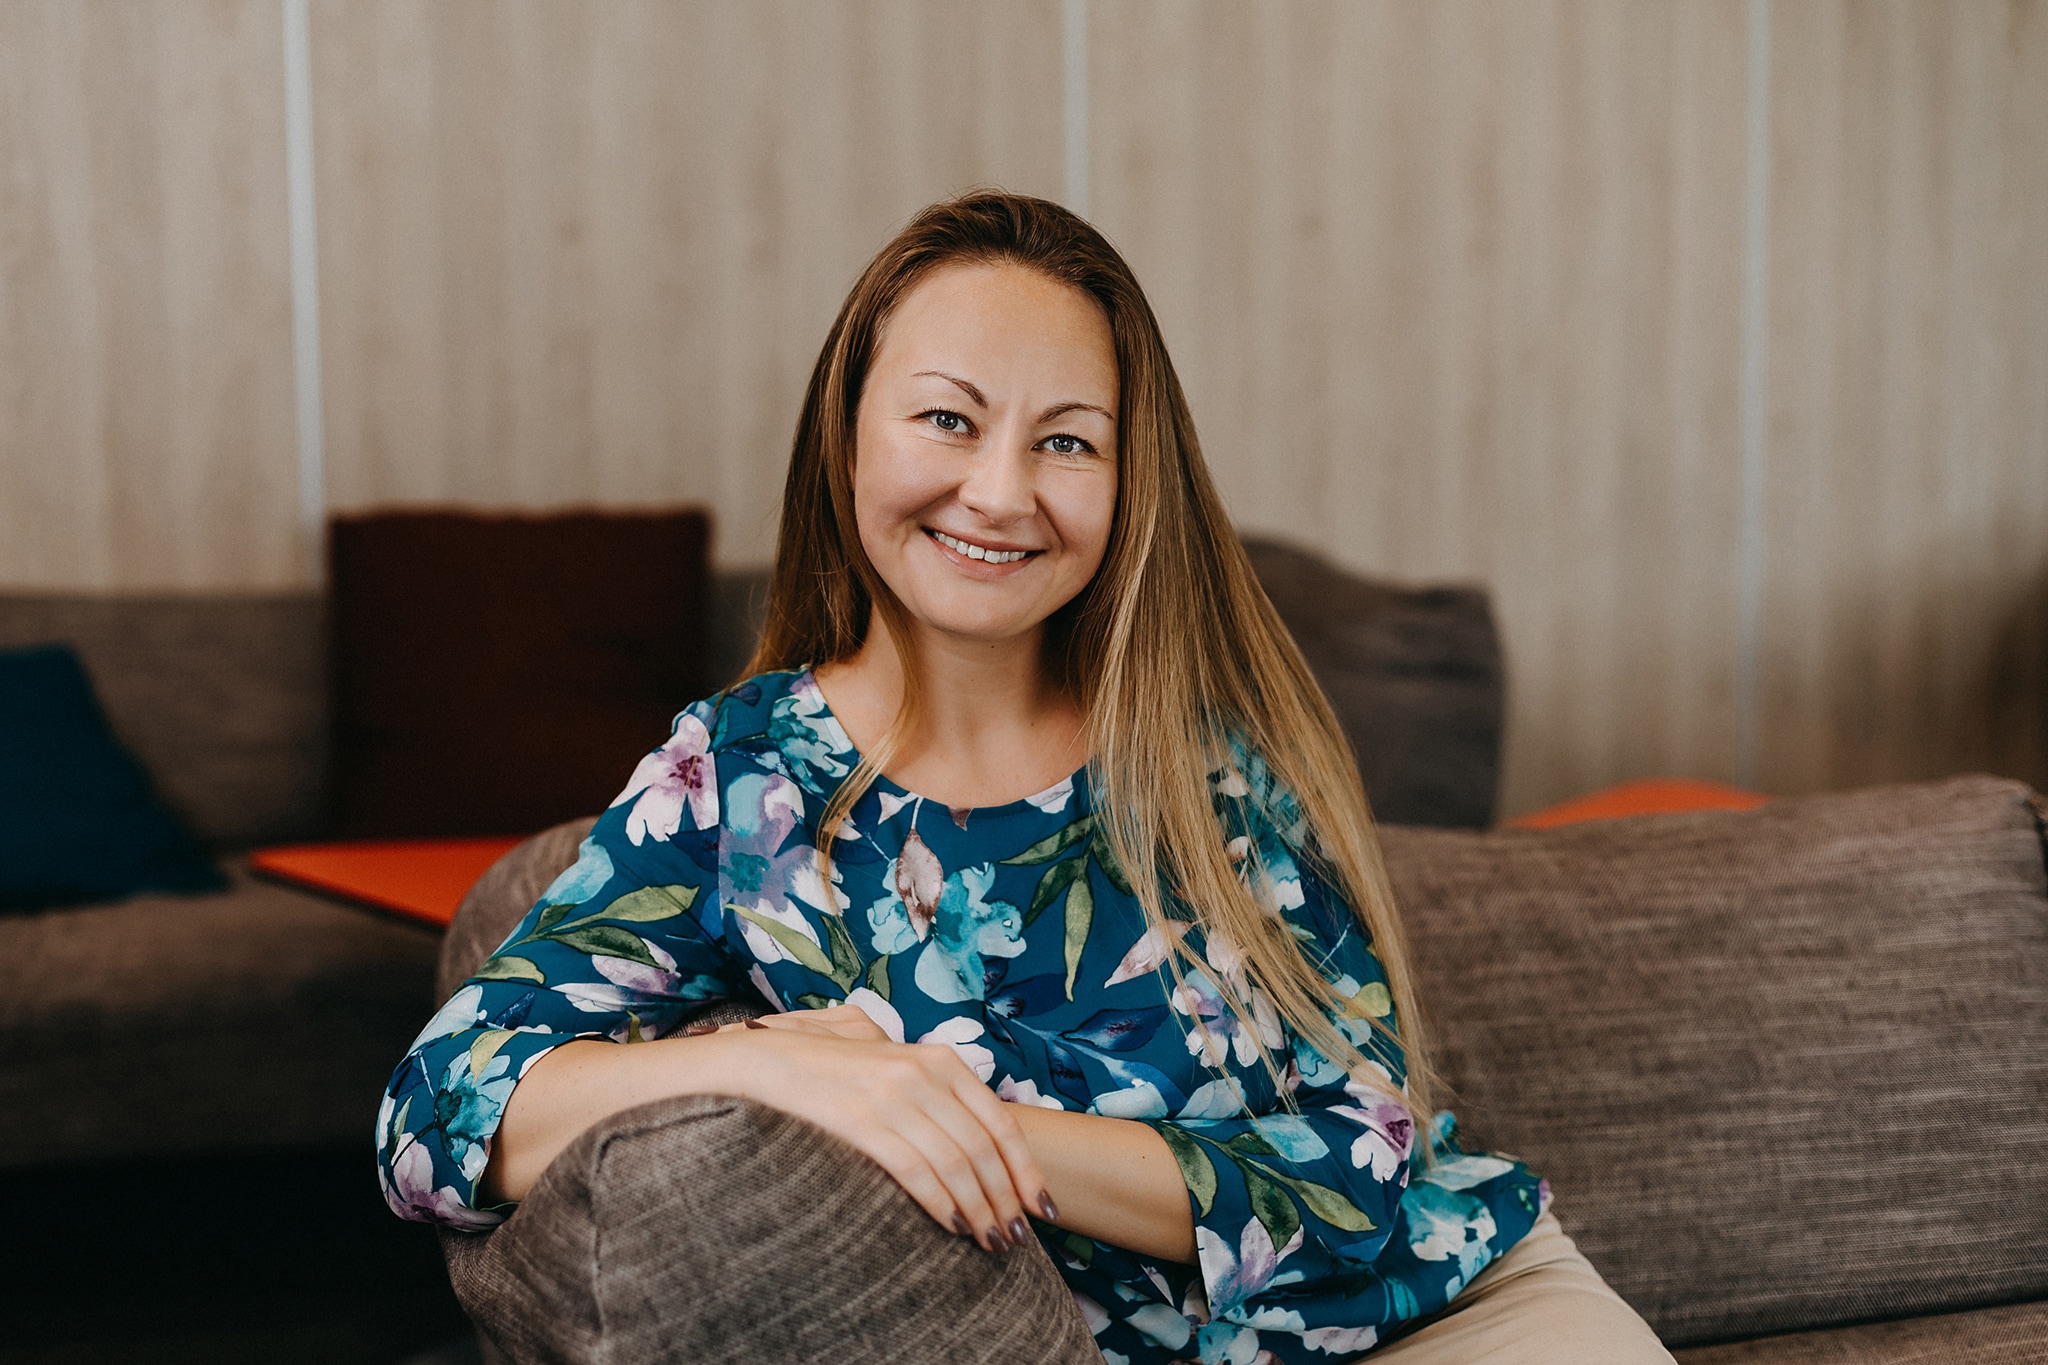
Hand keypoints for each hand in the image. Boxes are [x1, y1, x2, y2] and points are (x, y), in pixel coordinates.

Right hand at [705, 1009, 1053, 1253]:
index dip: (1026, 1170)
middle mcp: (925, 1074)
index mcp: (941, 1060)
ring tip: (991, 1242)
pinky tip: (954, 1227)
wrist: (770, 1063)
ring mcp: (895, 1096)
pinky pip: (917, 1171)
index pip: (1001, 1123)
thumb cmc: (836, 1071)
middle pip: (984, 1149)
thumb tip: (978, 1137)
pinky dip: (942, 1204)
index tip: (1041, 1207)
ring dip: (981, 1210)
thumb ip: (936, 1087)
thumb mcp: (896, 1062)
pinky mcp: (864, 1122)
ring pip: (957, 1164)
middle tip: (1016, 1238)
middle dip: (1007, 1200)